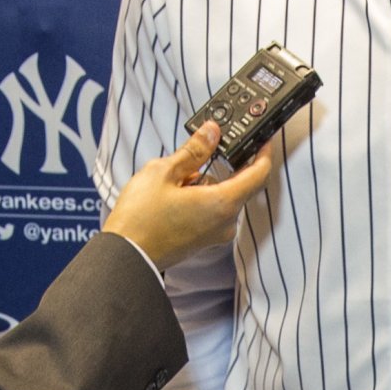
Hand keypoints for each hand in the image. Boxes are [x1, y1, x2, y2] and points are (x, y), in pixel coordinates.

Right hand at [99, 123, 275, 271]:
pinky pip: (211, 212)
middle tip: (204, 149)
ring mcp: (214, 235)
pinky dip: (200, 198)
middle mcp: (225, 223)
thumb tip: (212, 133)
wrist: (125, 256)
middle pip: (239, 185)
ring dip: (206, 182)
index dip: (264, 153)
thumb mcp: (163, 172)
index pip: (259, 174)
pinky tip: (175, 194)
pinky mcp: (203, 241)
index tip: (263, 139)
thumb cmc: (140, 219)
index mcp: (222, 203)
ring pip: (222, 197)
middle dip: (222, 166)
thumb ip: (193, 150)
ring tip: (176, 178)